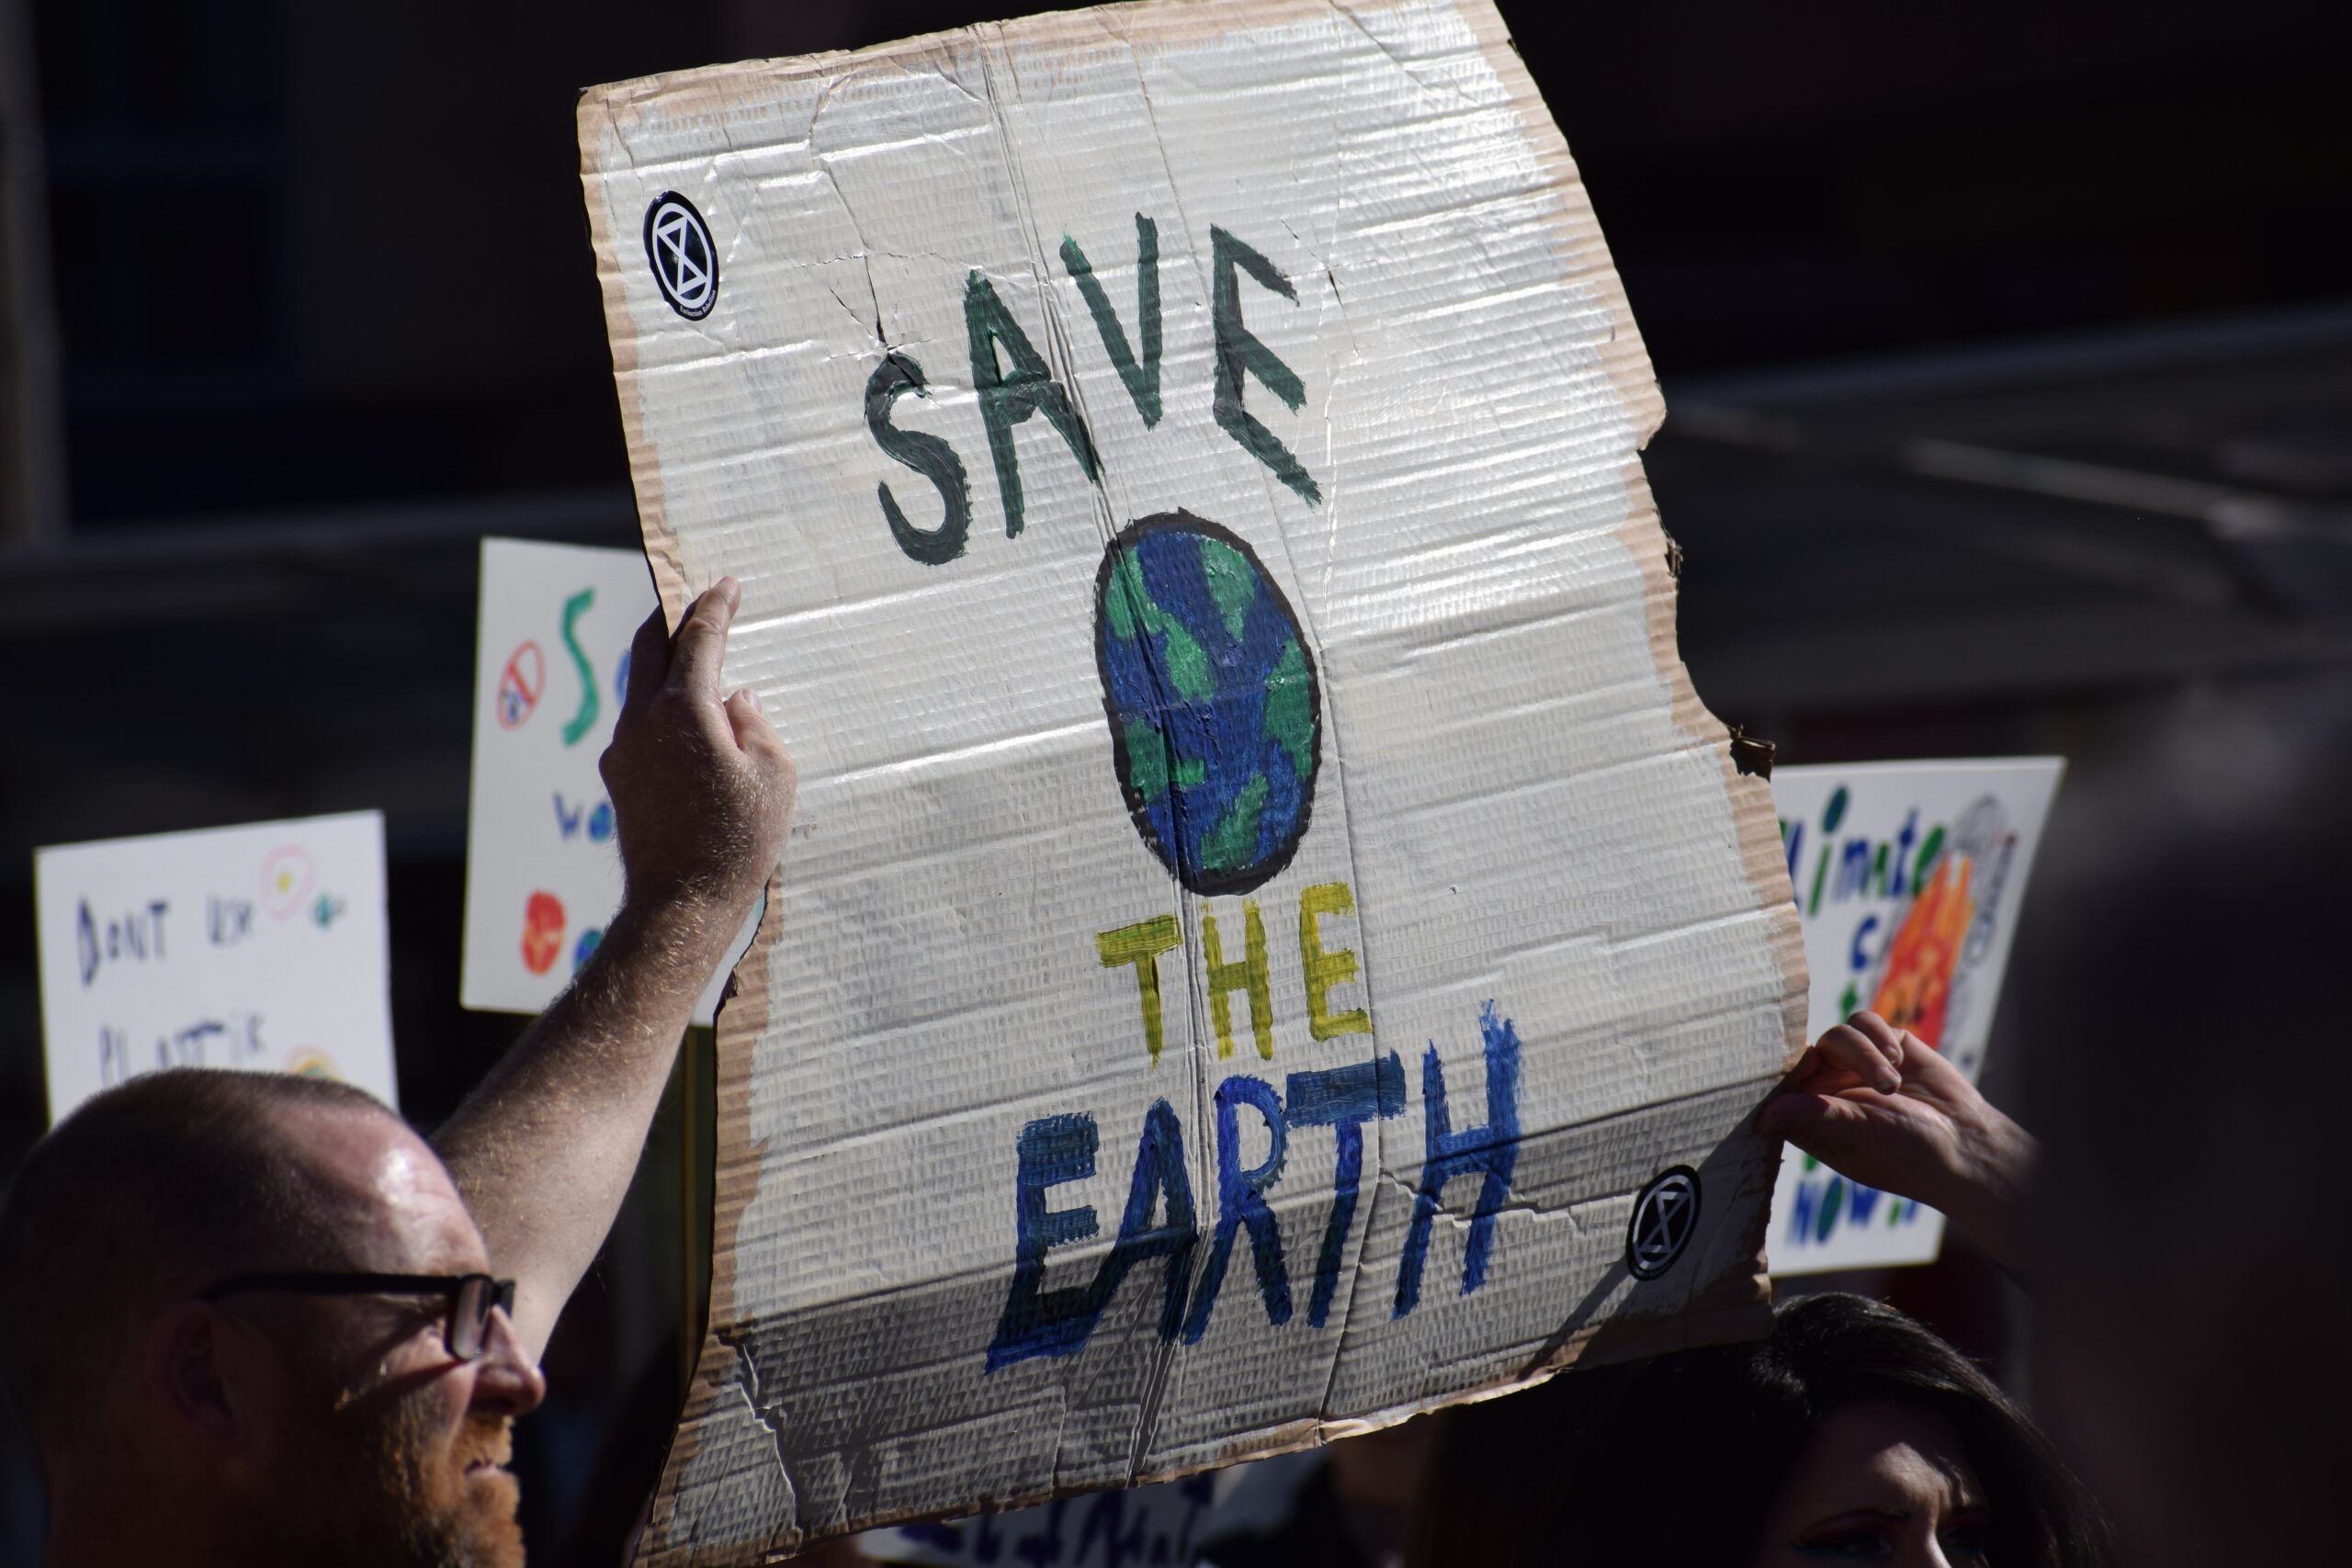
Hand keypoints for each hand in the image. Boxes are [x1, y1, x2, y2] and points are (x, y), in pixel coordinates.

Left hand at [601, 576, 795, 937]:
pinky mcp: (618, 777)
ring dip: (665, 663)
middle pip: (650, 646)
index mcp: (684, 709)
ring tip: (693, 661)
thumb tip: (735, 698)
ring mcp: (623, 749)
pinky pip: (639, 724)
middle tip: (695, 602)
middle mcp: (642, 720)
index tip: (729, 585)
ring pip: (640, 686)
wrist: (681, 903)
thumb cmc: (738, 841)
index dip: (716, 606)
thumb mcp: (775, 776)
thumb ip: (756, 724)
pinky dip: (660, 705)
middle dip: (674, 617)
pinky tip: (686, 722)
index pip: (699, 638)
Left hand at [1758, 1010, 2035, 1271]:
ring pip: (1836, 1035)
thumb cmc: (1907, 1154)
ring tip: (1892, 1085)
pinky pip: (1863, 1022)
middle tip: (1870, 1082)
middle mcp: (1824, 1089)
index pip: (1775, 1088)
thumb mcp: (1858, 1137)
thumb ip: (1813, 1119)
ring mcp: (1852, 1065)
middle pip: (1804, 1053)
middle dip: (1833, 1061)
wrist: (1965, 1142)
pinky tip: (1898, 1059)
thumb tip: (1761, 1119)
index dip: (1780, 1074)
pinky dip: (1878, 1036)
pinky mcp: (1882, 1044)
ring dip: (1864, 1055)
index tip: (1803, 1073)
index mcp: (1808, 1119)